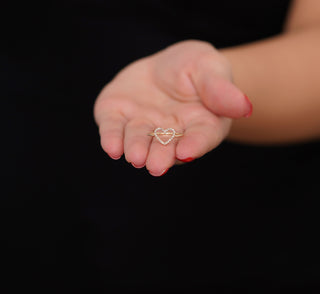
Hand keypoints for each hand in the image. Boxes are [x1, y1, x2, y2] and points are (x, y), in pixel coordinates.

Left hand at [94, 41, 251, 175]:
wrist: (166, 68)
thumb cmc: (196, 69)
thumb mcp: (211, 68)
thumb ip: (222, 89)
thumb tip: (244, 106)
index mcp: (200, 125)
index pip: (200, 137)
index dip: (195, 145)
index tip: (187, 151)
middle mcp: (171, 133)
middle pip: (167, 147)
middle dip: (161, 155)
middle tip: (156, 165)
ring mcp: (143, 126)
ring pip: (138, 141)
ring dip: (136, 149)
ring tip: (135, 156)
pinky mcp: (118, 117)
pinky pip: (113, 129)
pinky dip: (111, 138)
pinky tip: (111, 148)